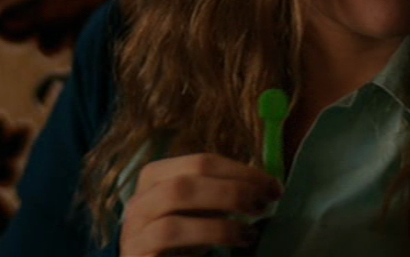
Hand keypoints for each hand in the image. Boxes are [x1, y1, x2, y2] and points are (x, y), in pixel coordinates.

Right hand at [120, 152, 282, 255]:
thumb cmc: (178, 243)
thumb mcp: (198, 212)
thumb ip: (218, 195)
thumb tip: (263, 185)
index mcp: (156, 177)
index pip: (201, 162)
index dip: (242, 171)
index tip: (274, 187)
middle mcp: (141, 200)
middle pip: (186, 182)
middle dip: (233, 190)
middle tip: (264, 205)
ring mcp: (135, 229)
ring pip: (175, 208)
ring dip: (220, 220)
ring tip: (249, 232)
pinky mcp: (139, 253)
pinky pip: (169, 237)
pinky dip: (208, 235)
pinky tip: (235, 243)